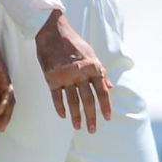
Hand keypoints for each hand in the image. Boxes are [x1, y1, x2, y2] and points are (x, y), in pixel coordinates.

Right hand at [34, 10, 112, 130]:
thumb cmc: (74, 43)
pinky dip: (60, 107)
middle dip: (91, 116)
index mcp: (93, 67)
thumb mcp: (92, 54)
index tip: (107, 118)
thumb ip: (101, 72)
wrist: (53, 32)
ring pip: (72, 101)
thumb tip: (110, 87)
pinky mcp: (51, 77)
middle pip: (87, 99)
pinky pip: (56, 96)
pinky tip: (64, 116)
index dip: (105, 106)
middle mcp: (80, 73)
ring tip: (78, 127)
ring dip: (76, 115)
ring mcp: (65, 76)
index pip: (102, 91)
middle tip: (93, 129)